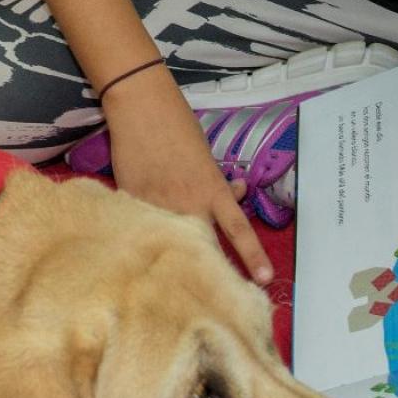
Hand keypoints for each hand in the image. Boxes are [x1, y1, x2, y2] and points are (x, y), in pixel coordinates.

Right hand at [100, 75, 273, 284]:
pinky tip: (143, 235)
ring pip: (172, 244)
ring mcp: (158, 207)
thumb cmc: (179, 127)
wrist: (141, 109)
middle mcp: (188, 204)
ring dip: (177, 252)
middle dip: (210, 268)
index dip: (253, 257)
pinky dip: (148, 231)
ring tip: (177, 272)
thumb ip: (219, 184)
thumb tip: (237, 193)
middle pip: (204, 248)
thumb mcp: (207, 157)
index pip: (238, 231)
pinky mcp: (132, 205)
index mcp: (212, 191)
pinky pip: (145, 228)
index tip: (265, 280)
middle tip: (216, 289)